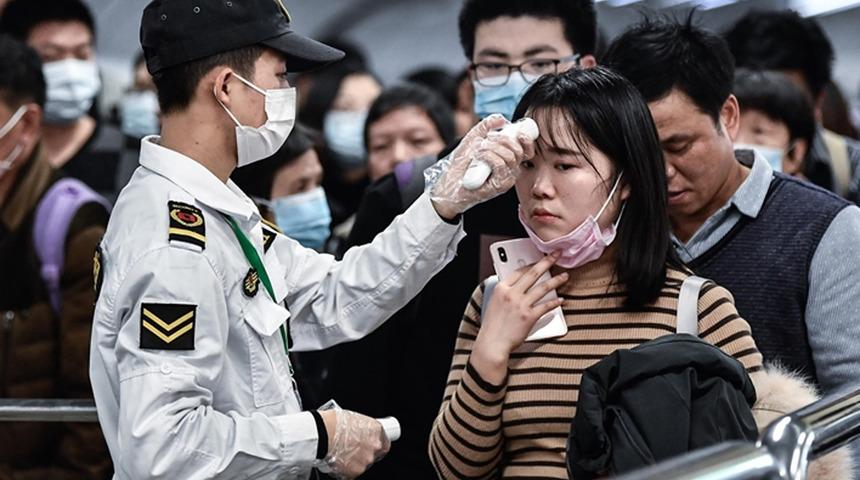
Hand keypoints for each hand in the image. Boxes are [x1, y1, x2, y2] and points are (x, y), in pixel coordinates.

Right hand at [322, 409, 390, 479]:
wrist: (322, 433)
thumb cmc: (334, 422)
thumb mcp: (353, 418)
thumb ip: (362, 428)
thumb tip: (360, 433)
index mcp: (376, 430)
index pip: (385, 442)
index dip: (377, 445)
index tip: (371, 446)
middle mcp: (375, 446)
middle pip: (375, 454)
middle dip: (365, 452)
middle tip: (353, 449)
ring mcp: (366, 459)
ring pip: (363, 463)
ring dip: (355, 460)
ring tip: (342, 453)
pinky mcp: (355, 471)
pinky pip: (353, 472)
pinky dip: (346, 468)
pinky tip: (338, 459)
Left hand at [429, 114, 535, 218]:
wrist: (448, 184)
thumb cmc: (461, 165)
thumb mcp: (472, 140)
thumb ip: (485, 127)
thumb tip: (501, 118)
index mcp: (508, 161)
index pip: (527, 151)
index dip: (526, 140)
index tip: (517, 131)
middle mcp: (510, 172)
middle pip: (519, 152)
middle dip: (504, 139)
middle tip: (488, 137)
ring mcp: (506, 180)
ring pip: (510, 157)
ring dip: (493, 147)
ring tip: (479, 148)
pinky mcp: (499, 186)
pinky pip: (500, 165)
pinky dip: (489, 156)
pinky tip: (478, 156)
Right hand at [472, 252, 566, 381]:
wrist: (492, 343)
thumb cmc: (493, 327)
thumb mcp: (494, 304)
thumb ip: (506, 293)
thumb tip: (519, 288)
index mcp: (501, 289)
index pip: (518, 271)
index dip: (531, 263)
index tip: (539, 260)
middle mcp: (511, 294)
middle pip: (532, 274)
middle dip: (547, 262)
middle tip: (556, 255)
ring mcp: (521, 305)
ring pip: (542, 288)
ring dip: (556, 280)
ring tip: (564, 276)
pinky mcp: (529, 317)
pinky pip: (546, 306)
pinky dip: (555, 302)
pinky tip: (561, 299)